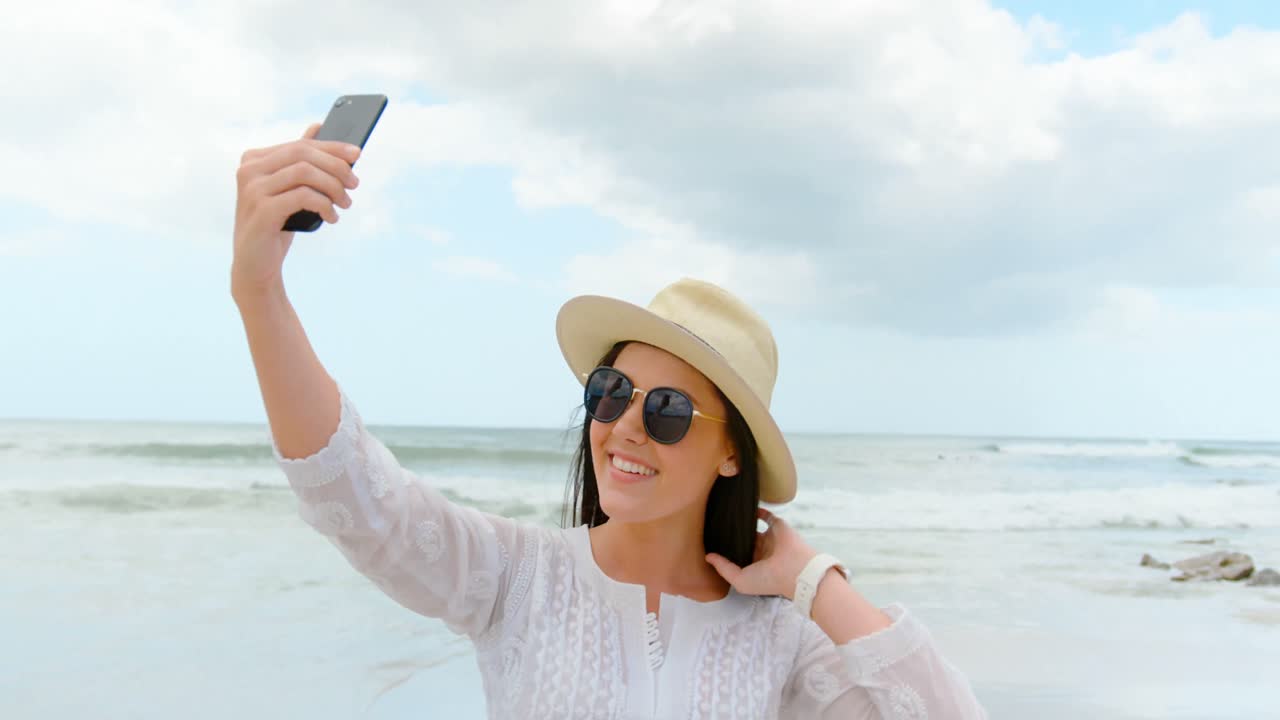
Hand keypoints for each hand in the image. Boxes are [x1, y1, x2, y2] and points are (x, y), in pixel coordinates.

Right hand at [231, 123, 361, 299]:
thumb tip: (318, 126)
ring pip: (304, 172)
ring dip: (333, 187)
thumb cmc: (276, 224)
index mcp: (254, 159)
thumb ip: (298, 160)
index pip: (300, 145)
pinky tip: (332, 217)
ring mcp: (252, 189)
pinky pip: (302, 196)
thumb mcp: (288, 189)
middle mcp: (249, 170)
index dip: (332, 147)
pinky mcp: (261, 210)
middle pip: (303, 154)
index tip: (357, 153)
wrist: (255, 264)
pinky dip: (324, 204)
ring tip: (345, 203)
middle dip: (336, 167)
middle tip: (355, 184)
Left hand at [705, 507, 818, 599]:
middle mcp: (761, 552)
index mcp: (753, 566)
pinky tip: (744, 507)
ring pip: (752, 527)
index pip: (736, 556)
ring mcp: (769, 538)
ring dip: (742, 522)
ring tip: (726, 514)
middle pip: (743, 540)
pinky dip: (757, 510)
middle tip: (713, 524)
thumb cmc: (768, 579)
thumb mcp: (740, 580)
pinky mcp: (777, 526)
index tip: (709, 541)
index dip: (724, 550)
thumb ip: (723, 568)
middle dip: (731, 534)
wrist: (795, 569)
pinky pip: (766, 516)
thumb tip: (708, 557)